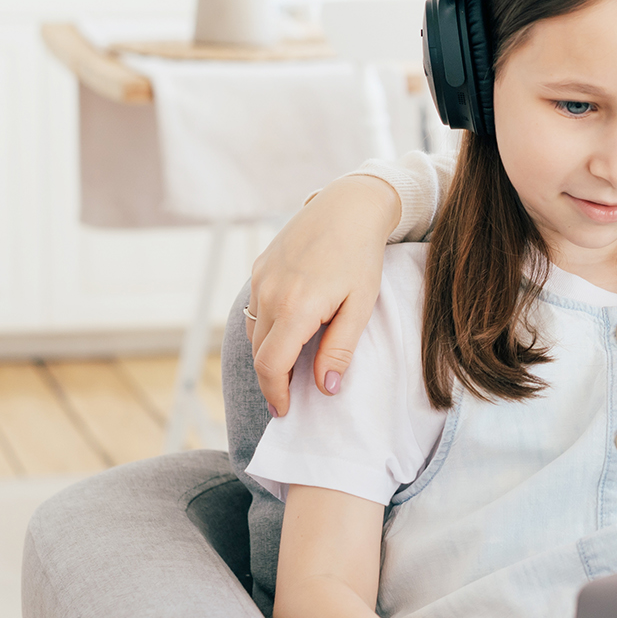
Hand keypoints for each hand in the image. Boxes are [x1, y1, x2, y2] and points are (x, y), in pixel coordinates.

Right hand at [247, 175, 400, 415]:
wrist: (347, 205)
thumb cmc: (361, 256)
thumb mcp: (360, 306)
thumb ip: (340, 350)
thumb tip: (326, 389)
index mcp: (295, 308)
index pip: (271, 366)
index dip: (276, 394)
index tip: (286, 412)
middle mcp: (269, 294)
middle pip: (259, 353)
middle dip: (272, 380)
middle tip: (290, 397)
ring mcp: (260, 279)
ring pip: (254, 332)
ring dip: (268, 354)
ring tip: (291, 368)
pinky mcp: (259, 267)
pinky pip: (255, 310)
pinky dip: (267, 329)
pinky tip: (288, 333)